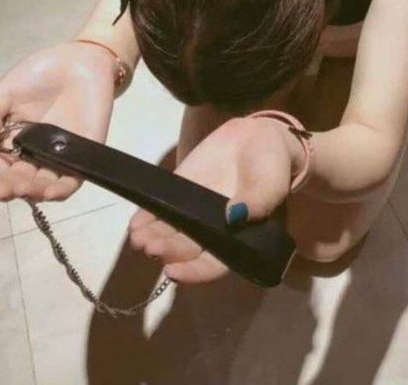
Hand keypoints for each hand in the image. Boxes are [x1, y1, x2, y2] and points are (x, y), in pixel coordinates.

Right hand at [0, 40, 124, 204]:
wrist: (79, 61)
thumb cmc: (39, 75)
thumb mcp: (4, 90)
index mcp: (11, 143)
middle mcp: (33, 156)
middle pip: (17, 181)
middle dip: (7, 189)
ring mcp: (59, 157)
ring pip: (43, 185)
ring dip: (32, 192)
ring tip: (22, 189)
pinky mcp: (84, 154)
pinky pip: (72, 179)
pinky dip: (62, 190)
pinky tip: (50, 192)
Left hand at [128, 113, 304, 284]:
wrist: (259, 136)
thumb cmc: (272, 166)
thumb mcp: (271, 183)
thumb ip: (257, 201)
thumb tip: (232, 217)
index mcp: (238, 238)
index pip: (215, 264)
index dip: (194, 271)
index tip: (173, 271)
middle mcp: (212, 230)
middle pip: (187, 249)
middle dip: (167, 251)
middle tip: (150, 248)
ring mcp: (194, 210)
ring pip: (171, 231)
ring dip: (153, 238)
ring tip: (138, 237)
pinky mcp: (182, 190)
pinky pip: (162, 207)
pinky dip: (147, 217)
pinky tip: (135, 223)